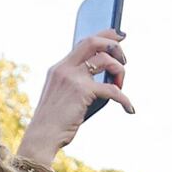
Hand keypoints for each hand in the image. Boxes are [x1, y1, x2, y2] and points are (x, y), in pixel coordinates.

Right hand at [26, 29, 126, 162]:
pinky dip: (125, 99)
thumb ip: (77, 85)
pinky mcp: (82, 91)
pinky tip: (129, 109)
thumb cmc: (54, 122)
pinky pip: (112, 90)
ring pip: (105, 60)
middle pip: (93, 42)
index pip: (83, 42)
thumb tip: (106, 82)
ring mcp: (72, 78)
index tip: (118, 35)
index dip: (103, 36)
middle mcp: (64, 68)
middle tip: (125, 60)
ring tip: (121, 86)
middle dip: (114, 46)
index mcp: (59, 68)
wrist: (42, 137)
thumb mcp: (63, 97)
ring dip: (120, 71)